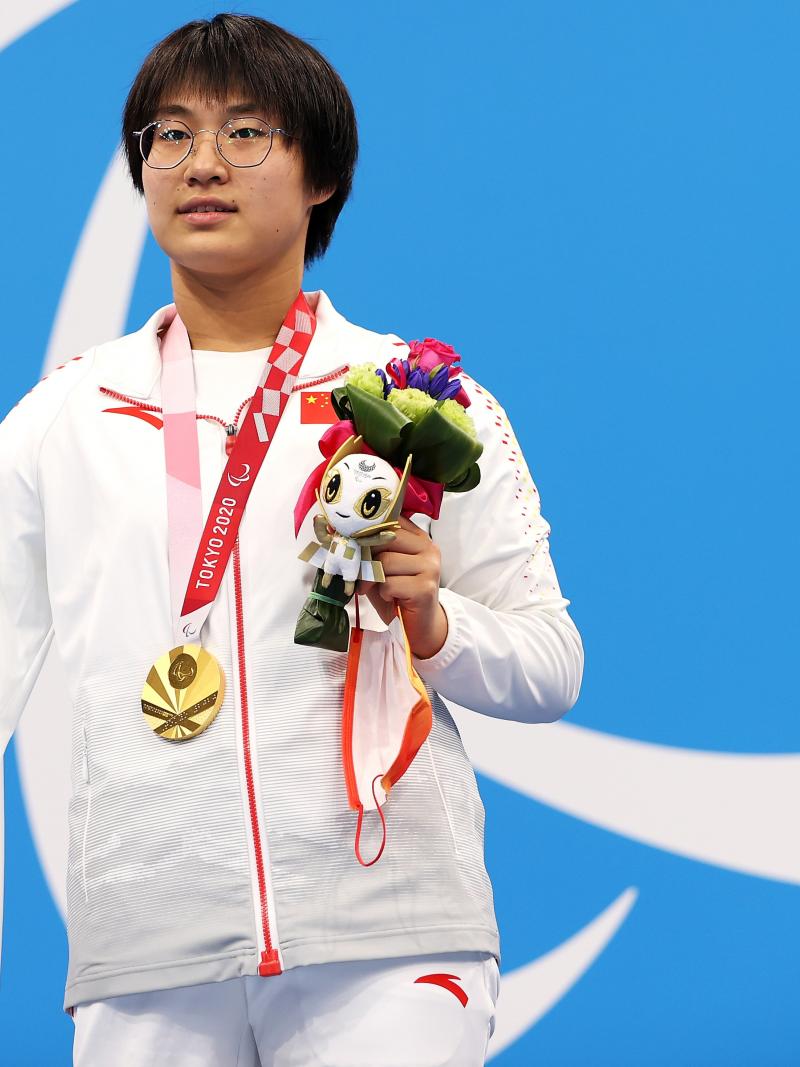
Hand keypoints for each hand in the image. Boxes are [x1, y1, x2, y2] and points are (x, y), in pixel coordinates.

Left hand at [357, 515, 448, 658]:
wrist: (420, 627)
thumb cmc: (397, 595)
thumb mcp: (383, 568)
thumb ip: (372, 550)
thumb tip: (338, 533)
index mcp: (419, 538)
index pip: (392, 520)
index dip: (368, 530)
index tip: (352, 540)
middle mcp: (428, 549)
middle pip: (387, 538)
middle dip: (368, 556)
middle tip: (361, 574)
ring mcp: (430, 568)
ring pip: (386, 562)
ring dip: (375, 579)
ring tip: (380, 589)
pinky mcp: (425, 588)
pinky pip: (390, 583)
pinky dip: (383, 593)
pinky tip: (391, 598)